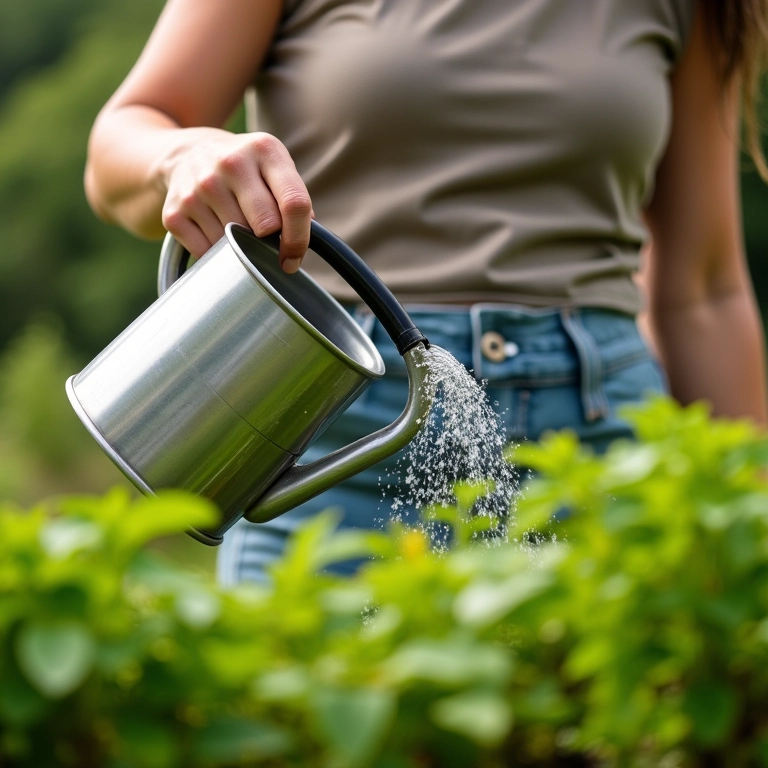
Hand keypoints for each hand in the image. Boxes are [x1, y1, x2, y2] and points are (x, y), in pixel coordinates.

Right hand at [159, 127, 312, 271]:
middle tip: (264, 239)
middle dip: (269, 241)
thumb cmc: (245, 168)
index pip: (294, 203)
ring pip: (235, 242)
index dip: (299, 239)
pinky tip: (215, 232)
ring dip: (241, 247)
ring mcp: (199, 187)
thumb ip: (295, 197)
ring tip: (236, 227)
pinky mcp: (175, 211)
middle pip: (265, 226)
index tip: (294, 257)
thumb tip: (305, 238)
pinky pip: (207, 252)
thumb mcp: (274, 166)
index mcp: (264, 150)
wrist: (186, 153)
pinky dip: (216, 253)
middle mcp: (230, 164)